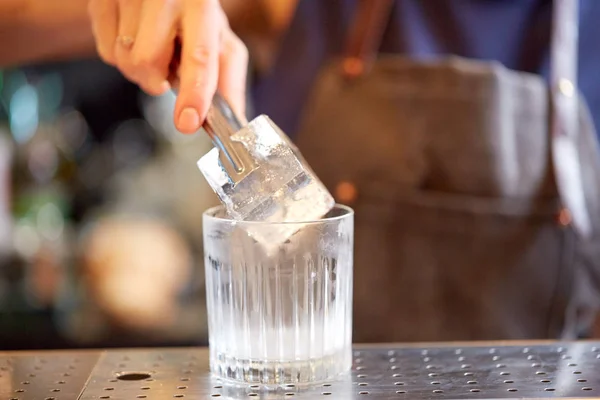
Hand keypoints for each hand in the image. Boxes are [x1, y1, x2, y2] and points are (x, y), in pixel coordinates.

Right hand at [87, 0, 247, 133]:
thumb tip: (235, 117)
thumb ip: (228, 79)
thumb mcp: (219, 38)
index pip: (198, 55)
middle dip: (157, 80)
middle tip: (168, 70)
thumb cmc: (193, 11)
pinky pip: (105, 52)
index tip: (188, 121)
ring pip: (124, 60)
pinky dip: (120, 57)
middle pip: (148, 61)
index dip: (194, 93)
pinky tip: (135, 39)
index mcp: (200, 4)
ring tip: (153, 49)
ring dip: (140, 70)